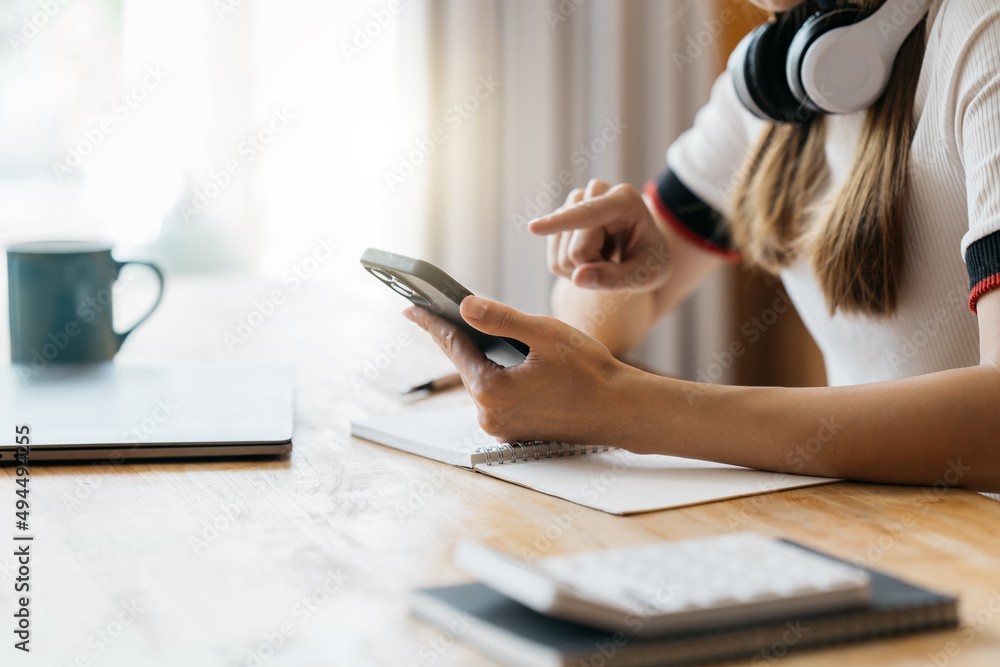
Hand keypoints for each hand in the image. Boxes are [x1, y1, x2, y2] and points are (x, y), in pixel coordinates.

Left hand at [403, 296, 638, 443]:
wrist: (622, 410)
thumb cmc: (591, 372)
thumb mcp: (544, 335)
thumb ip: (501, 319)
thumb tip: (465, 307)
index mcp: (492, 390)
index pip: (453, 348)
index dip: (432, 323)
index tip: (412, 309)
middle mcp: (490, 415)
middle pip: (466, 366)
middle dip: (456, 339)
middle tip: (438, 314)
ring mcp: (502, 427)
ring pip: (482, 381)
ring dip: (480, 358)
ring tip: (473, 332)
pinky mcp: (516, 431)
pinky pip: (497, 397)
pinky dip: (496, 376)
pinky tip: (503, 359)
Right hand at [530, 179, 671, 292]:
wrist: (641, 253)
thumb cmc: (650, 262)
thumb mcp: (646, 275)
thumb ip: (616, 278)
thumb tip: (578, 278)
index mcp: (626, 200)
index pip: (588, 215)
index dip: (561, 222)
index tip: (534, 228)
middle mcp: (597, 193)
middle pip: (577, 248)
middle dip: (594, 266)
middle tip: (618, 262)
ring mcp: (575, 204)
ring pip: (563, 254)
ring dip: (583, 268)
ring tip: (607, 257)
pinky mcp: (560, 220)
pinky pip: (555, 259)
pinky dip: (572, 270)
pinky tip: (592, 257)